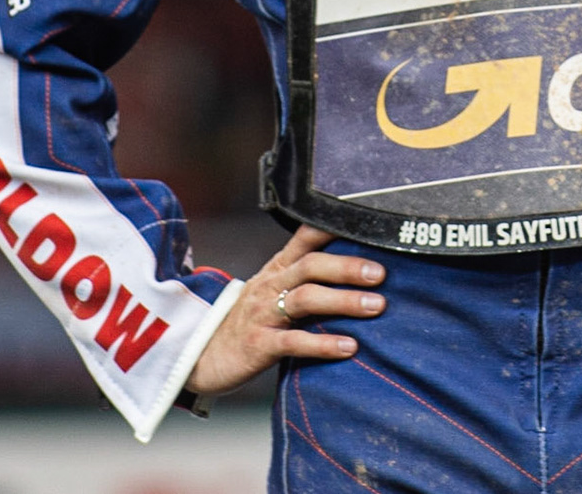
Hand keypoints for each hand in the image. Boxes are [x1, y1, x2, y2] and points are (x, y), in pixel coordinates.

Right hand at [184, 225, 385, 397]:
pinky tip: (349, 346)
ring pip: (305, 299)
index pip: (305, 238)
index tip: (366, 223)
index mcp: (277, 269)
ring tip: (377, 306)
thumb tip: (359, 272)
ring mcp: (262, 314)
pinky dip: (323, 343)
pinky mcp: (257, 345)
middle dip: (347, 267)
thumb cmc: (248, 323)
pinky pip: (293, 341)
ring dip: (344, 301)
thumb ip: (306, 281)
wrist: (201, 357)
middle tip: (381, 274)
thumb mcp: (272, 293)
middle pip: (310, 266)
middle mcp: (270, 286)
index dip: (332, 227)